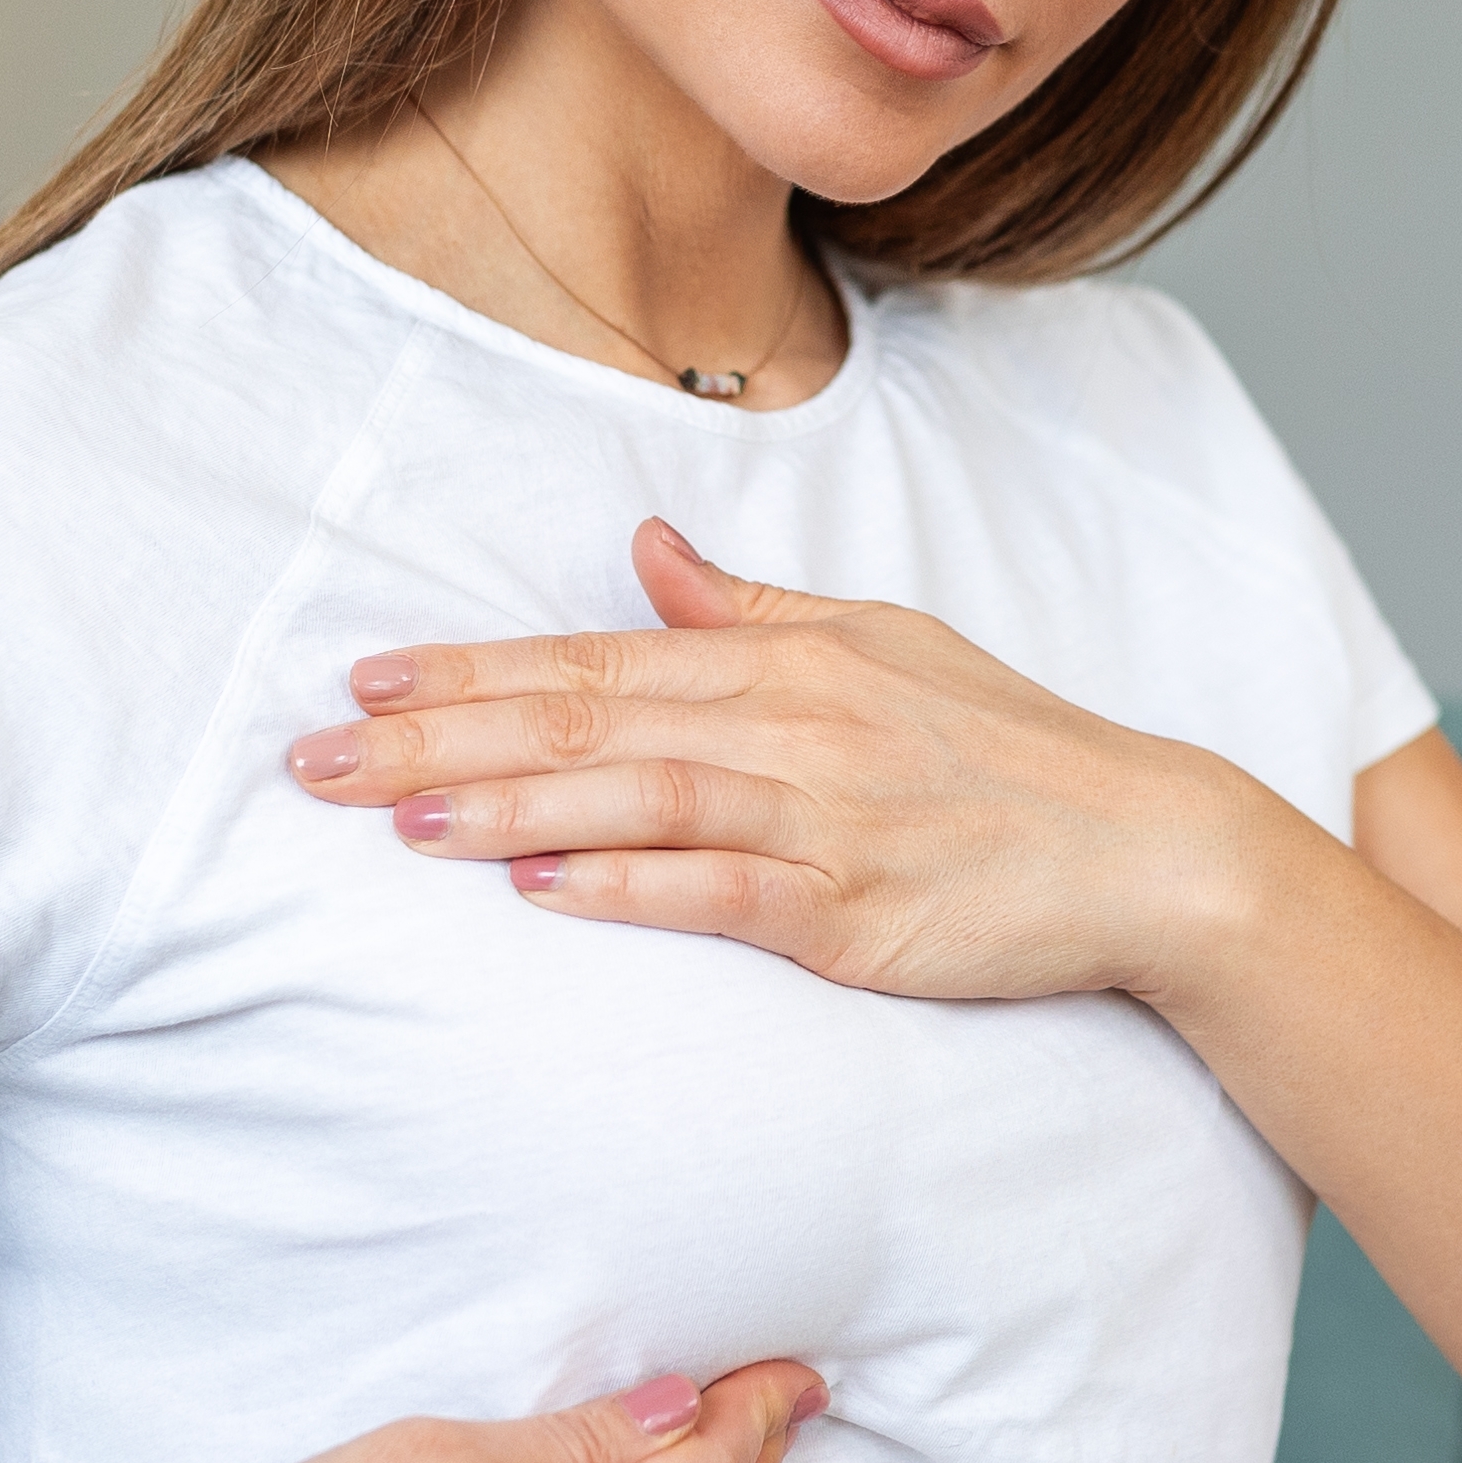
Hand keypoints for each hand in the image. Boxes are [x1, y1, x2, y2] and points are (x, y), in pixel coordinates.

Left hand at [283, 520, 1299, 1002]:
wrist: (1143, 846)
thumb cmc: (1006, 751)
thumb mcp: (882, 644)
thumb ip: (751, 607)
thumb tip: (643, 554)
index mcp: (788, 656)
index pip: (596, 657)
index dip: (473, 669)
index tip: (365, 679)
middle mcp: (794, 722)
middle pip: (591, 718)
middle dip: (444, 737)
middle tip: (318, 758)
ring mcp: (825, 816)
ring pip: (639, 796)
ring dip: (512, 803)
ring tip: (399, 819)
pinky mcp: (856, 908)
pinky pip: (725, 890)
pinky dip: (629, 883)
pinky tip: (544, 885)